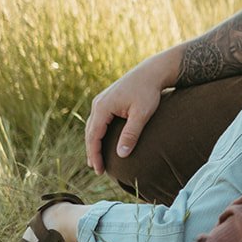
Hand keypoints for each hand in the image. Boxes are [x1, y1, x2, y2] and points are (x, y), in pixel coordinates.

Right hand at [84, 49, 178, 173]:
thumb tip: (122, 155)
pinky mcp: (107, 100)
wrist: (152, 72)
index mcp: (103, 107)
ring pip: (93, 126)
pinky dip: (98, 133)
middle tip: (97, 169)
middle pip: (90, 132)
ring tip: (96, 159)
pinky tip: (103, 141)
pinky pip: (98, 120)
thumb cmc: (148, 92)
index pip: (93, 136)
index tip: (99, 170)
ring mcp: (101, 100)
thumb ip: (131, 134)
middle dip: (92, 151)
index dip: (95, 154)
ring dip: (93, 142)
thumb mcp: (141, 114)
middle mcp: (98, 103)